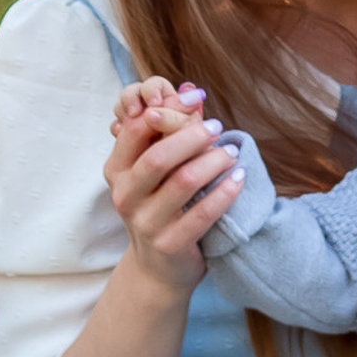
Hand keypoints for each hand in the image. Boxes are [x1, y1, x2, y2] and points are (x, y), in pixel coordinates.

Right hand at [102, 86, 240, 299]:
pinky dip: (225, 192)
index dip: (166, 109)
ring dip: (214, 161)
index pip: (136, 130)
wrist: (158, 268)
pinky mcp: (169, 244)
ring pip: (183, 182)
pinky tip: (239, 178)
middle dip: (191, 136)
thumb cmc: (161, 205)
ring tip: (231, 151)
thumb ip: (170, 131)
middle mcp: (125, 196)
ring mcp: (145, 223)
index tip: (196, 97)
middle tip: (217, 126)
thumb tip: (192, 88)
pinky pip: (203, 213)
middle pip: (158, 156)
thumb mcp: (157, 170)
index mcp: (117, 171)